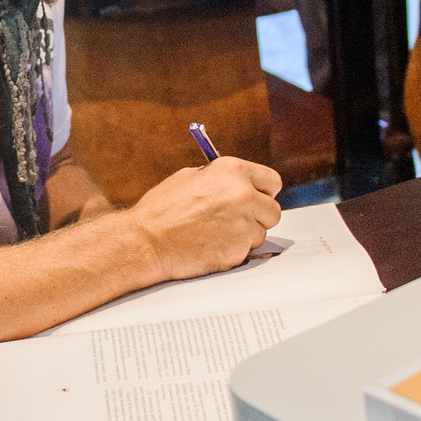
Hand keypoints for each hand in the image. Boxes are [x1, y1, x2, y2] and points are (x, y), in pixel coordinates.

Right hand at [125, 157, 283, 280]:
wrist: (147, 241)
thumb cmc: (162, 211)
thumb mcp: (191, 178)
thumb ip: (222, 179)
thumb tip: (241, 183)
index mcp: (233, 170)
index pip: (272, 181)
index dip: (264, 193)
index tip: (258, 199)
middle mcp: (243, 193)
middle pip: (273, 210)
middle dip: (258, 217)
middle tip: (237, 222)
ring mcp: (244, 221)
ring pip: (261, 232)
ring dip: (245, 235)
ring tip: (216, 234)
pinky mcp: (240, 247)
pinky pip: (248, 249)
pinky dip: (234, 250)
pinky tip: (212, 245)